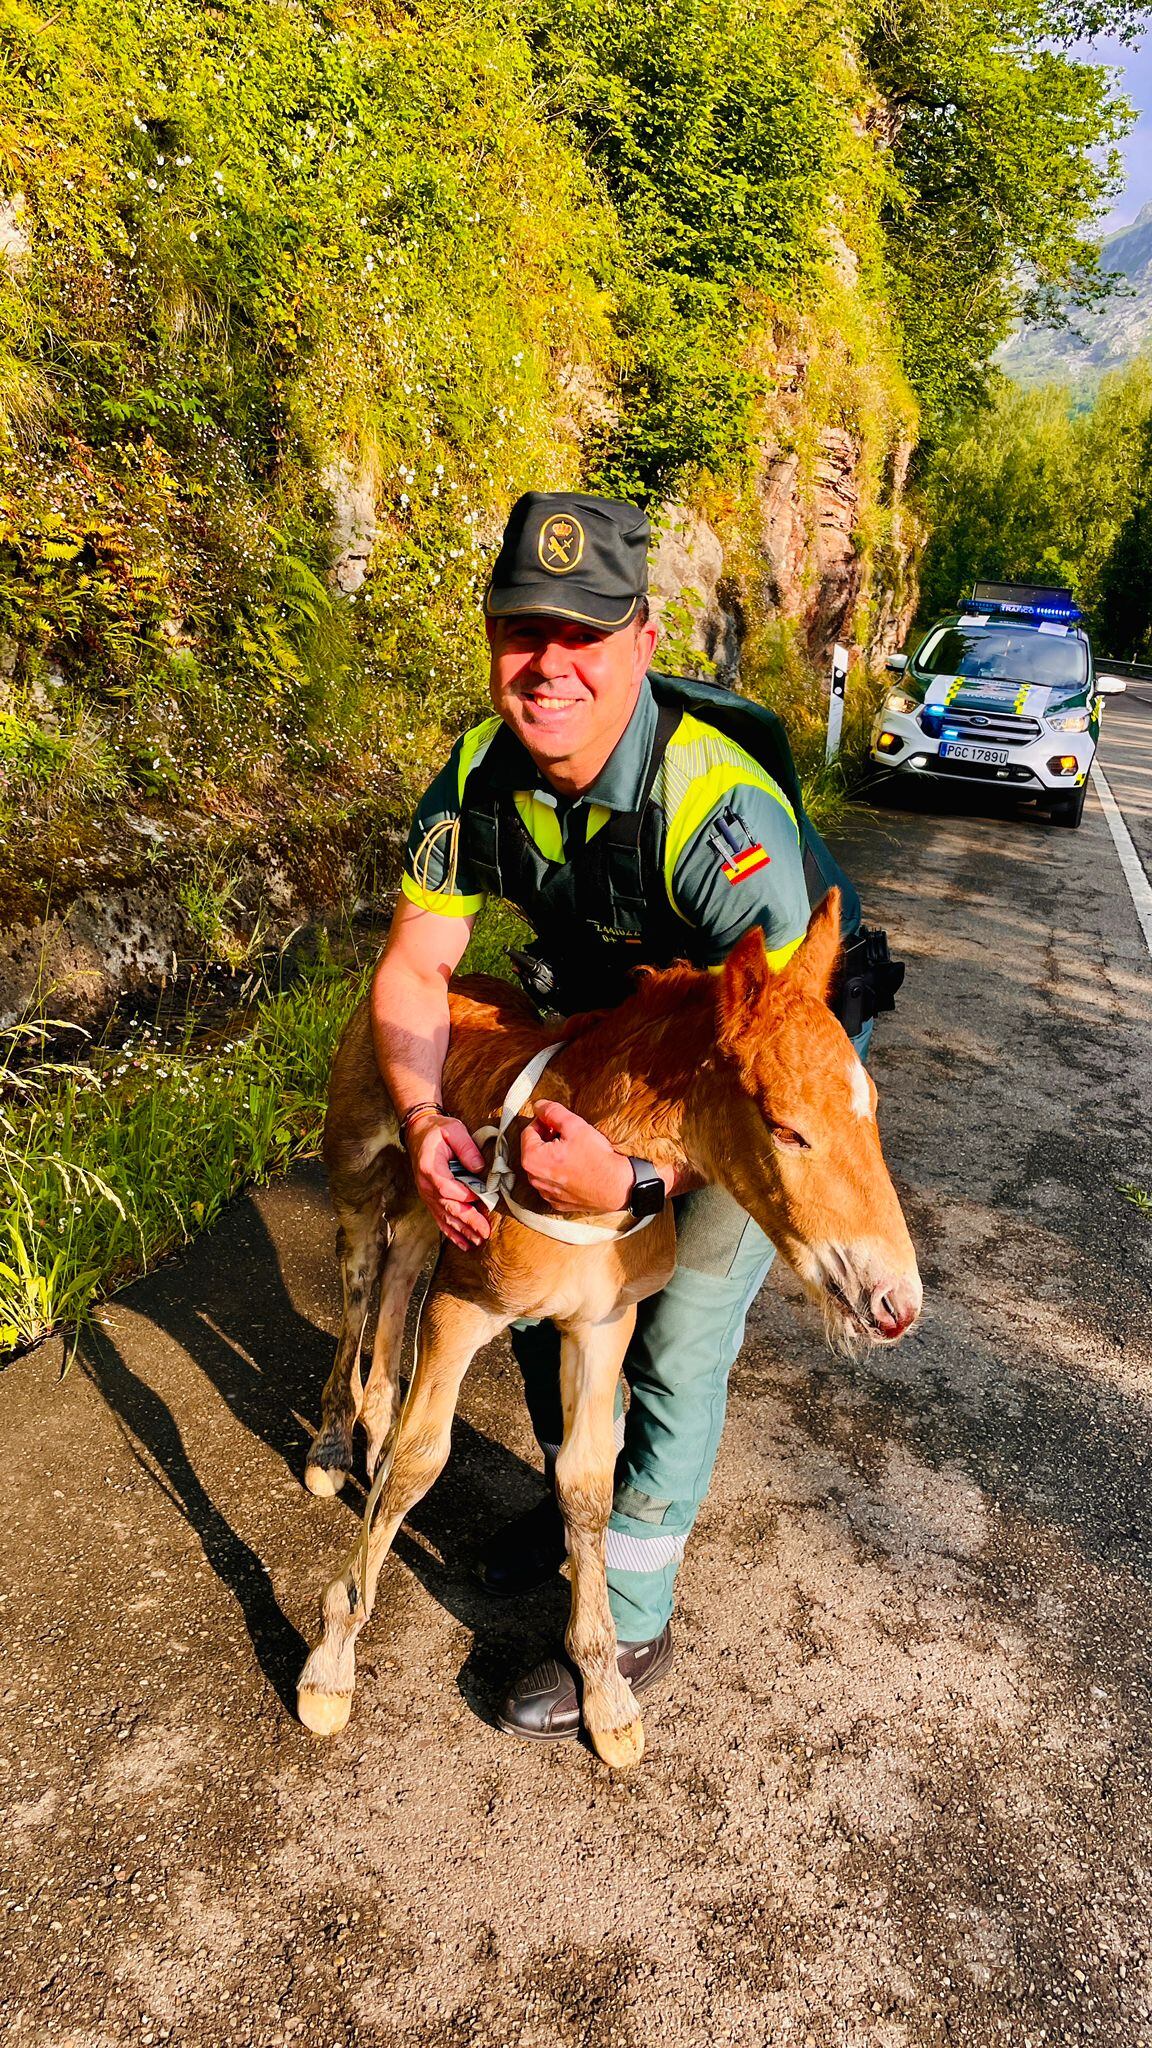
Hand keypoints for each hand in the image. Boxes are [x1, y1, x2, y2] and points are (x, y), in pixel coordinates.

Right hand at [406, 1112, 491, 1250]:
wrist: (419, 1132)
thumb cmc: (437, 1130)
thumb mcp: (453, 1130)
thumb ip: (467, 1148)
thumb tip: (479, 1168)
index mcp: (430, 1168)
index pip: (447, 1188)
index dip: (464, 1196)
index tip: (481, 1201)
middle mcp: (426, 1185)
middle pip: (448, 1207)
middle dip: (468, 1222)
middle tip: (485, 1233)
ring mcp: (427, 1194)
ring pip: (445, 1217)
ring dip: (462, 1231)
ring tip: (478, 1242)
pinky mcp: (430, 1199)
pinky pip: (440, 1219)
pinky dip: (452, 1232)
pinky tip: (463, 1243)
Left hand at [520, 1100, 634, 1214]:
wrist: (617, 1187)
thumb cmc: (596, 1158)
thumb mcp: (574, 1126)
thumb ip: (552, 1112)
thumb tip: (539, 1106)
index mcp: (533, 1159)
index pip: (528, 1132)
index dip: (542, 1122)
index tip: (556, 1122)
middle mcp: (534, 1179)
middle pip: (533, 1150)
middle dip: (546, 1140)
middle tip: (566, 1135)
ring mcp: (546, 1193)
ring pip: (542, 1167)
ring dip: (552, 1156)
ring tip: (573, 1151)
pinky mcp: (557, 1202)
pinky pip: (552, 1183)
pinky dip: (559, 1173)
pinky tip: (575, 1168)